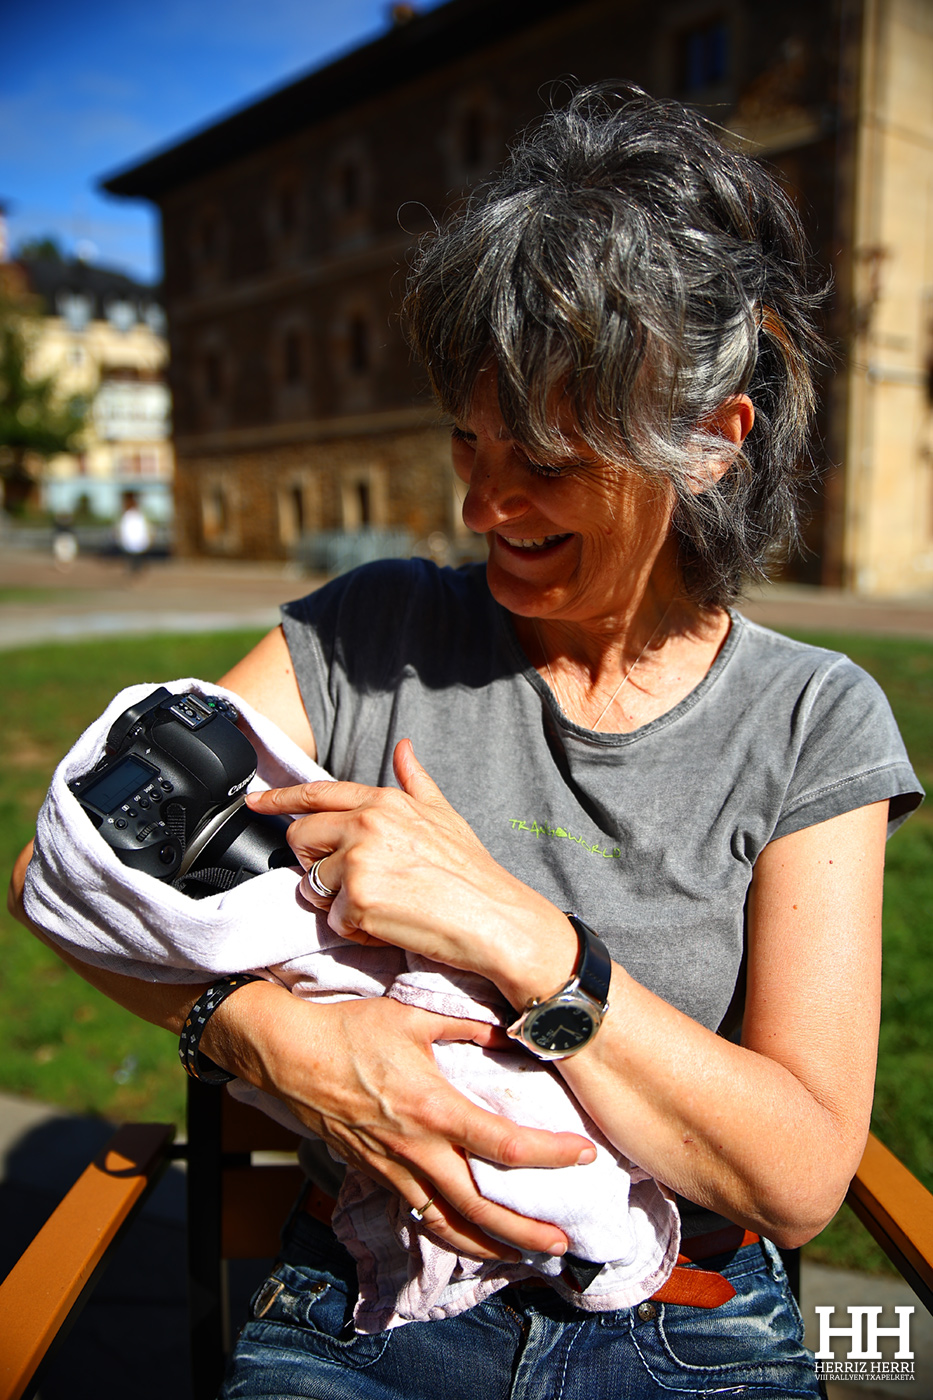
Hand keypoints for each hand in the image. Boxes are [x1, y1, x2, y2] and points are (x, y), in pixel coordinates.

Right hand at [208, 983, 595, 1260]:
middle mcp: (417, 1148)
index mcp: (434, 1108)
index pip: (503, 1144)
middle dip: (525, 1232)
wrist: (288, 1054)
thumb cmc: (350, 1029)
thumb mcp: (413, 1016)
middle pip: (480, 1207)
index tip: (584, 1156)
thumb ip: (467, 1027)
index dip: (550, 1156)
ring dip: (489, 1247)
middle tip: (564, 1245)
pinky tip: (469, 1237)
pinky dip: (448, 1233)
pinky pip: (418, 1214)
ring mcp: (393, 1167)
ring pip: (447, 1224)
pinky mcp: (375, 1173)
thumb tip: (510, 1032)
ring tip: (524, 1257)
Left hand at [245, 740, 575, 1005]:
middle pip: (300, 837)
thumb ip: (416, 781)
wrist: (494, 918)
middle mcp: (367, 824)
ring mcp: (360, 861)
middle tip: (352, 880)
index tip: (253, 802)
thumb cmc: (472, 872)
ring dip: (338, 901)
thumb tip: (404, 748)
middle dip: (316, 862)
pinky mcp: (358, 901)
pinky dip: (357, 930)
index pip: (316, 793)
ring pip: (312, 883)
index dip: (278, 798)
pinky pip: (334, 920)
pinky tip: (389, 924)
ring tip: (381, 903)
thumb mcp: (445, 815)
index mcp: (384, 801)